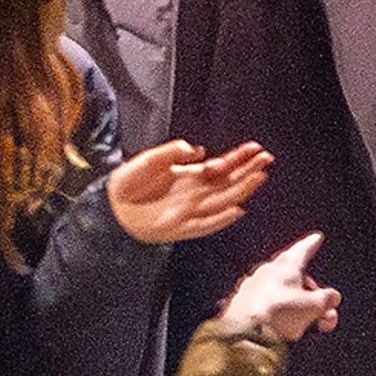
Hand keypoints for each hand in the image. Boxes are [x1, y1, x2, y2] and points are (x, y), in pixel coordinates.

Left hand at [104, 138, 271, 243]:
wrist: (109, 207)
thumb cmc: (128, 183)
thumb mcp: (150, 159)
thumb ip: (173, 152)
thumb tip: (198, 150)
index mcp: (190, 176)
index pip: (222, 167)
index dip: (239, 158)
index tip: (255, 148)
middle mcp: (194, 194)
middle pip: (228, 183)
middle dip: (248, 170)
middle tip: (266, 158)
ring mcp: (189, 211)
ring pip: (222, 201)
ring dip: (242, 190)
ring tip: (259, 177)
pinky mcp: (179, 228)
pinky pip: (205, 225)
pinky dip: (220, 219)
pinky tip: (236, 211)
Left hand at [221, 231, 341, 342]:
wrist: (245, 335)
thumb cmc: (279, 314)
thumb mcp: (315, 306)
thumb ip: (327, 299)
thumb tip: (331, 298)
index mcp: (286, 265)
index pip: (303, 249)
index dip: (312, 244)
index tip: (316, 238)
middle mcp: (267, 271)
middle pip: (294, 277)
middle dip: (309, 293)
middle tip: (322, 311)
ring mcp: (251, 288)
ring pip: (280, 294)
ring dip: (295, 307)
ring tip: (305, 326)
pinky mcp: (240, 306)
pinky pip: (264, 306)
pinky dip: (276, 314)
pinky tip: (282, 329)